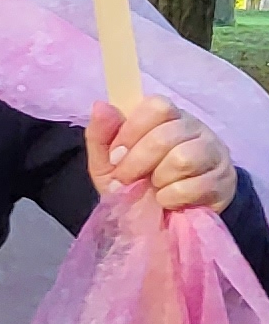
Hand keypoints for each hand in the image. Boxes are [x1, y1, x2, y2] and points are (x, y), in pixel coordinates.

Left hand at [87, 96, 234, 213]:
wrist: (165, 217)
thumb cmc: (136, 182)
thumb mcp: (108, 163)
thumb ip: (101, 135)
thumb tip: (100, 106)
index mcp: (166, 117)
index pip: (156, 106)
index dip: (130, 132)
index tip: (114, 157)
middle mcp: (194, 128)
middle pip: (166, 135)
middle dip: (137, 163)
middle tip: (126, 180)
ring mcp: (214, 152)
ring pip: (183, 159)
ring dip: (158, 179)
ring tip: (153, 188)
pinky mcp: (223, 180)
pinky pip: (196, 186)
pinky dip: (173, 197)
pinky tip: (168, 200)